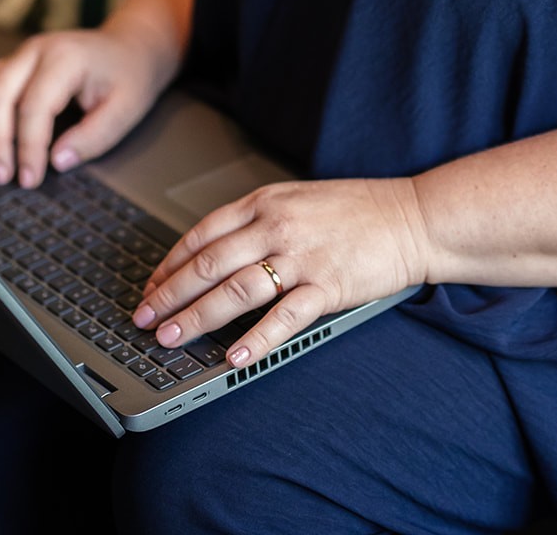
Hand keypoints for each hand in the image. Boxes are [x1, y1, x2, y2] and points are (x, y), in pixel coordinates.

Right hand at [0, 17, 171, 188]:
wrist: (131, 46)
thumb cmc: (130, 75)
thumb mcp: (126, 109)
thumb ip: (93, 138)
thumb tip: (57, 162)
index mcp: (66, 57)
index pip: (34, 107)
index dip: (28, 148)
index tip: (31, 180)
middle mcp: (37, 50)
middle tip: (3, 177)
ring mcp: (23, 54)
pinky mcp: (16, 63)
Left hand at [130, 176, 427, 366]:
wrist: (413, 216)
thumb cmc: (357, 209)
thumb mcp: (299, 198)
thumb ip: (259, 218)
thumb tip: (214, 250)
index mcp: (267, 201)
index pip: (203, 233)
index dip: (170, 263)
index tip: (150, 286)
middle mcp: (277, 225)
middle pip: (209, 264)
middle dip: (169, 295)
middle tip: (144, 319)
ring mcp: (302, 256)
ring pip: (235, 291)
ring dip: (197, 318)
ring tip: (171, 339)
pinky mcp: (327, 286)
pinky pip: (282, 317)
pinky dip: (254, 339)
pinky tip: (233, 357)